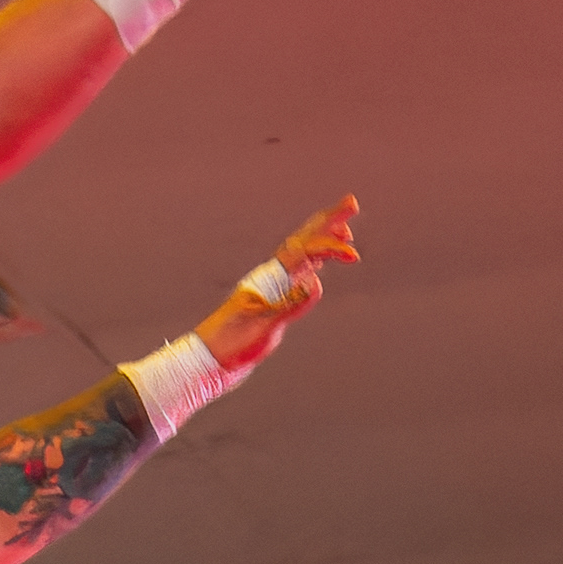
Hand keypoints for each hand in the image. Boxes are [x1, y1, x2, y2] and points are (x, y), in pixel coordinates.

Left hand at [200, 196, 358, 375]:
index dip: (329, 247)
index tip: (353, 255)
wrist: (210, 361)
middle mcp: (271, 277)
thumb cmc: (232, 345)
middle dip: (329, 221)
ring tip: (344, 227)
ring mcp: (272, 288)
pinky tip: (319, 264)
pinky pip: (297, 273)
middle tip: (352, 202)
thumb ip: (290, 305)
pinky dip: (312, 262)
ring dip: (322, 238)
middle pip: (304, 239)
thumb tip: (315, 283)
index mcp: (268, 279)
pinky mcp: (272, 302)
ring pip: (302, 253)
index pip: (304, 251)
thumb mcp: (264, 327)